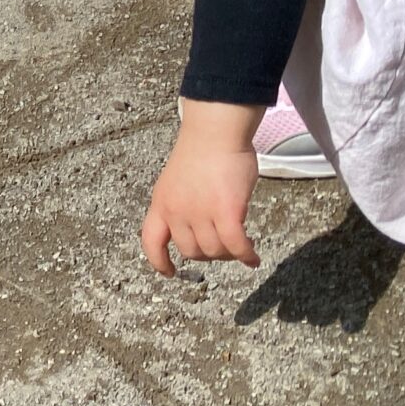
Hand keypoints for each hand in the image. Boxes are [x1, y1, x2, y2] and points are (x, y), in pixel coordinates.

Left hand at [141, 102, 263, 274]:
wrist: (215, 132)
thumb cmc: (201, 151)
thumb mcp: (176, 182)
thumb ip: (181, 204)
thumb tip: (196, 226)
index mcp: (160, 204)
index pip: (150, 241)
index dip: (158, 261)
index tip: (169, 273)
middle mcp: (176, 212)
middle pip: (191, 251)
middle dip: (209, 255)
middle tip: (224, 247)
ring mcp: (200, 213)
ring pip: (214, 251)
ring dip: (229, 255)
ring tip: (240, 248)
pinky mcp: (226, 212)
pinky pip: (236, 245)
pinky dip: (246, 256)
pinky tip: (254, 259)